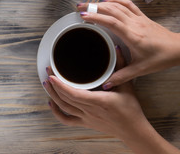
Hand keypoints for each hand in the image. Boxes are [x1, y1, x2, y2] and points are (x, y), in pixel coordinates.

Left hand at [43, 56, 179, 152]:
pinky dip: (57, 112)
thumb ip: (121, 67)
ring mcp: (85, 118)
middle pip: (65, 98)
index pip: (74, 94)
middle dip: (54, 85)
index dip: (60, 85)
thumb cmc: (131, 109)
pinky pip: (67, 120)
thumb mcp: (128, 86)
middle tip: (48, 71)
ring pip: (64, 108)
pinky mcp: (85, 123)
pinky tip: (51, 103)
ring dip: (53, 95)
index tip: (52, 75)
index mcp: (98, 101)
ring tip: (47, 83)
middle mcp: (89, 110)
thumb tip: (116, 49)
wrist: (133, 130)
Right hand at [77, 0, 179, 88]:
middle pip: (112, 9)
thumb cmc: (162, 57)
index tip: (83, 16)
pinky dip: (116, 0)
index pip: (111, 22)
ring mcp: (139, 19)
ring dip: (102, 3)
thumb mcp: (141, 70)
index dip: (96, 17)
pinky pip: (128, 5)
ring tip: (89, 4)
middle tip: (79, 7)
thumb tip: (106, 84)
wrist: (179, 48)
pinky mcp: (142, 17)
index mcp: (133, 36)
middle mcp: (135, 24)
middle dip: (93, 6)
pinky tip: (108, 1)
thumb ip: (122, 76)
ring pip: (118, 5)